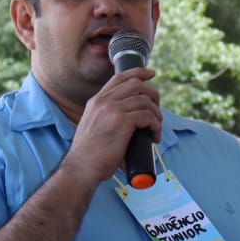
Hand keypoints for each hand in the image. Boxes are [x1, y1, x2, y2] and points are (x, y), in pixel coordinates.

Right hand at [64, 67, 161, 182]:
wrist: (81, 168)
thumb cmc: (90, 155)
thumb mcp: (95, 127)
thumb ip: (108, 117)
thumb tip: (133, 119)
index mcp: (96, 101)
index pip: (120, 77)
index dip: (139, 72)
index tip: (151, 74)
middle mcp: (103, 101)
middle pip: (137, 84)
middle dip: (153, 95)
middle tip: (157, 111)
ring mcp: (112, 110)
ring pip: (145, 101)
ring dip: (157, 115)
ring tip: (156, 129)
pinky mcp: (121, 122)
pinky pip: (148, 117)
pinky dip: (156, 127)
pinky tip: (154, 137)